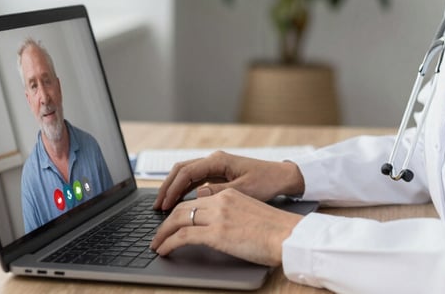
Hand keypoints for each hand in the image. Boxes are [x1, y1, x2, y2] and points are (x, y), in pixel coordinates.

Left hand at [150, 188, 302, 266]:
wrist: (288, 235)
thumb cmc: (275, 230)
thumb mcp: (250, 212)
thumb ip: (230, 213)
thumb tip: (217, 225)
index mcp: (229, 194)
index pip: (195, 200)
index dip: (179, 211)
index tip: (171, 222)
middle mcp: (221, 201)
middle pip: (183, 208)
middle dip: (165, 222)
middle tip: (157, 234)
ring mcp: (218, 216)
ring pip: (178, 220)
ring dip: (162, 233)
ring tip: (156, 244)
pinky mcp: (216, 233)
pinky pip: (182, 236)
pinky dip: (168, 243)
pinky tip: (163, 250)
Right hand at [152, 150, 304, 211]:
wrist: (282, 177)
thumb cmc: (266, 182)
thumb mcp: (244, 190)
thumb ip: (220, 192)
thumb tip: (198, 194)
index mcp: (219, 160)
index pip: (186, 172)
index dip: (172, 188)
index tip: (164, 204)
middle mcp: (215, 160)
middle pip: (182, 170)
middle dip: (167, 187)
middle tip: (156, 205)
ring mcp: (216, 166)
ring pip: (187, 174)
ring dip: (174, 188)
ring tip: (163, 206)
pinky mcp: (219, 174)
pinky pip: (195, 180)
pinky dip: (184, 190)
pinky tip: (179, 203)